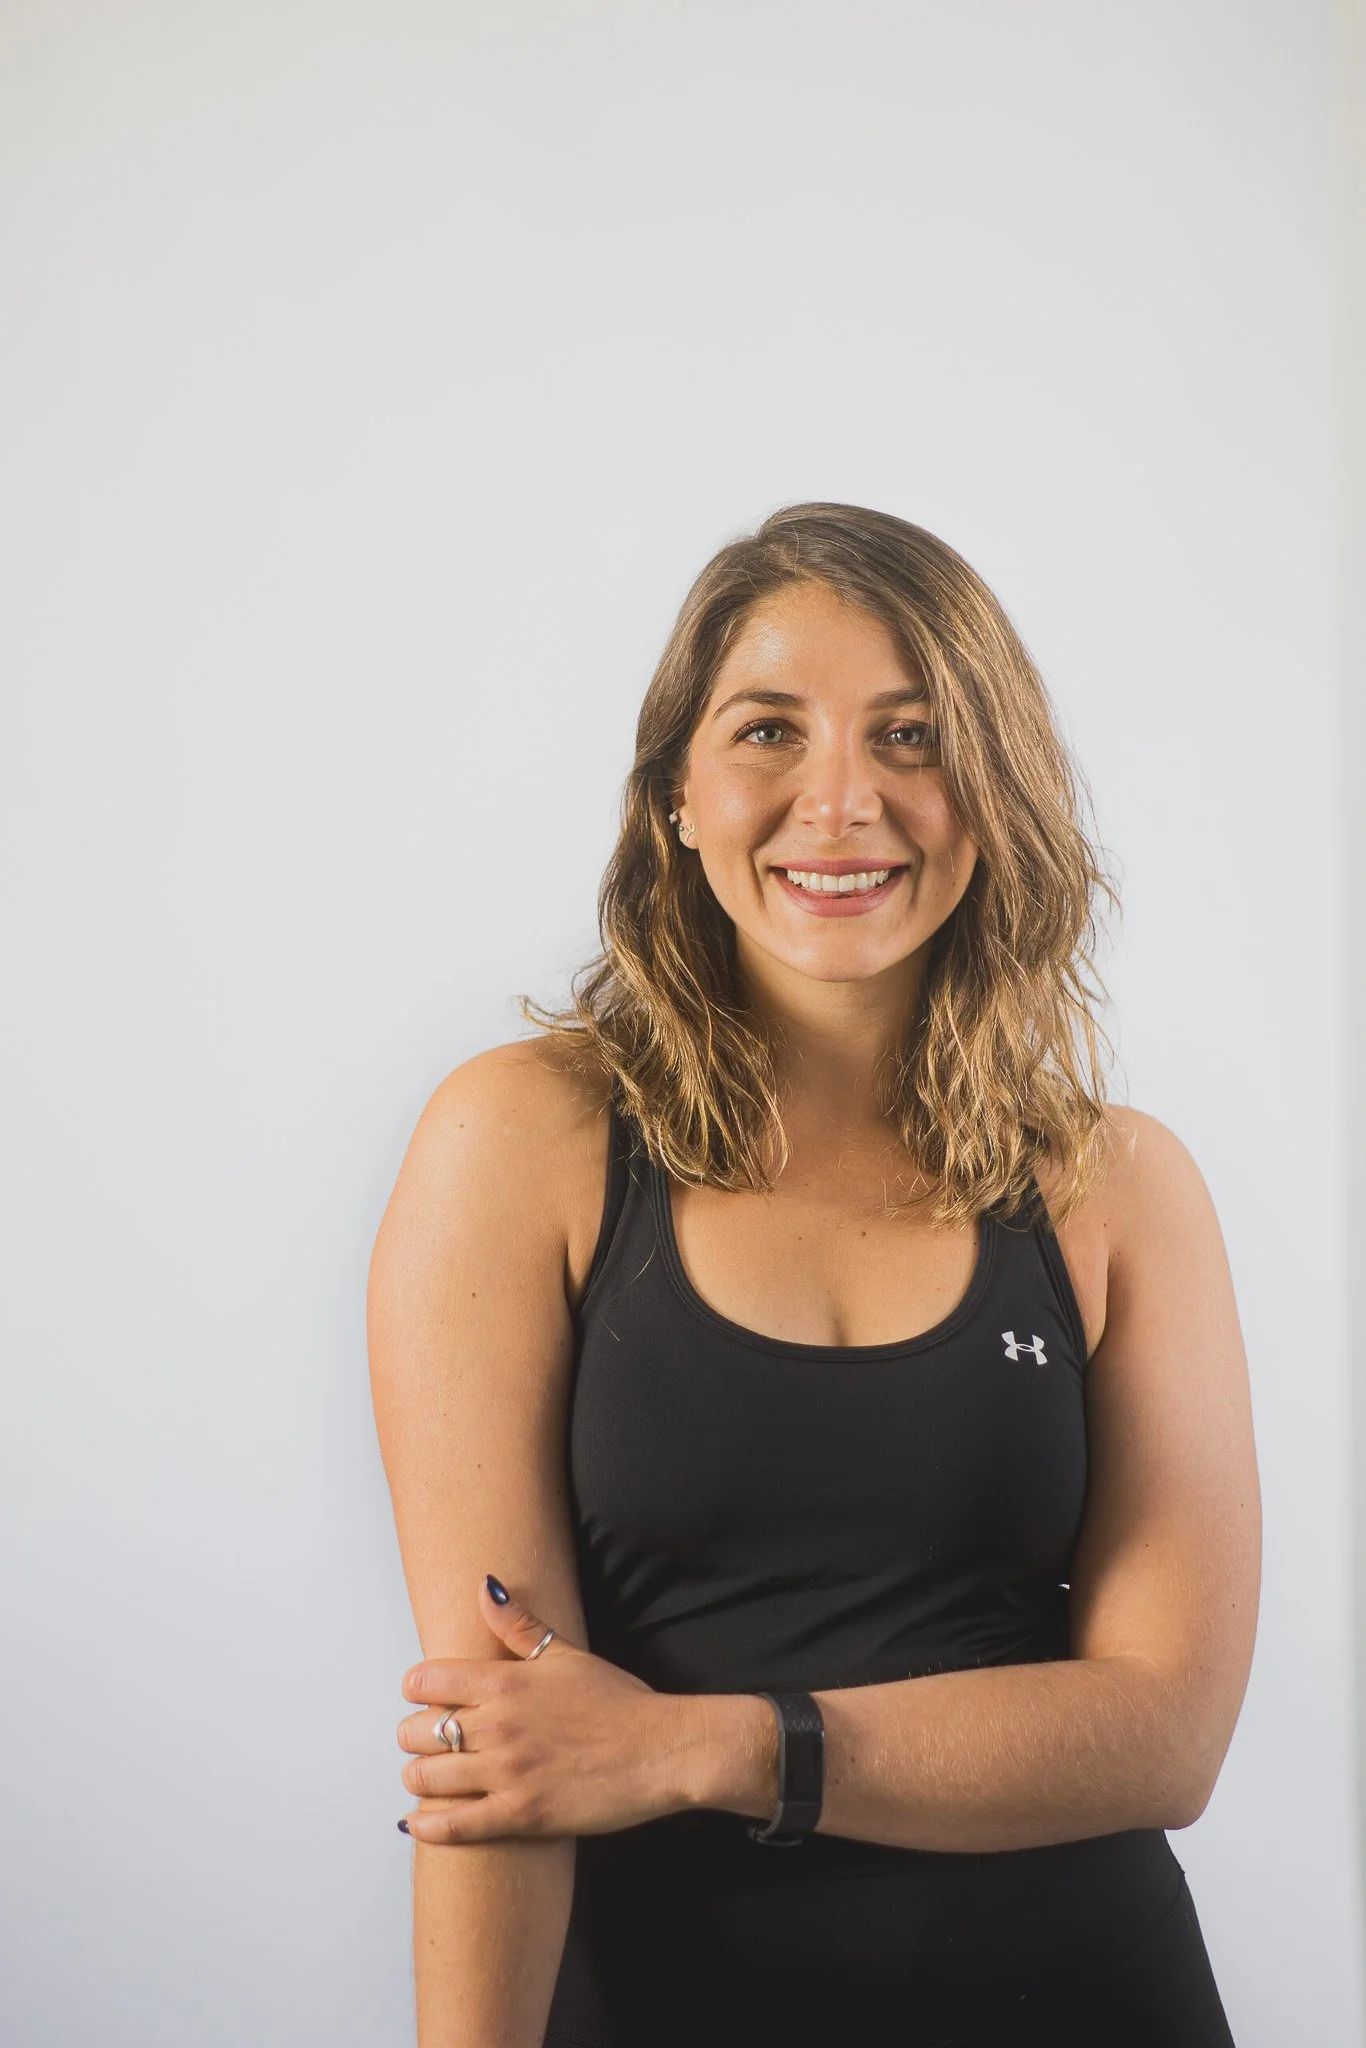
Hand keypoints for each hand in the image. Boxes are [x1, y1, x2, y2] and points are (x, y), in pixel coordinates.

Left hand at [396, 1576, 702, 1842]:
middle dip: (413, 1735)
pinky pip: (455, 1825)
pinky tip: (420, 1822)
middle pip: (418, 1731)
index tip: (421, 1695)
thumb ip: (520, 1625)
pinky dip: (429, 1826)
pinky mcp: (520, 1815)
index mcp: (507, 1682)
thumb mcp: (567, 1654)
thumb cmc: (618, 1702)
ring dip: (418, 1777)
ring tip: (426, 1776)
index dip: (416, 1688)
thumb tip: (486, 1587)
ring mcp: (507, 1772)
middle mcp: (499, 1725)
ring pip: (426, 1777)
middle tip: (424, 1739)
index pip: (428, 1680)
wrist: (660, 1750)